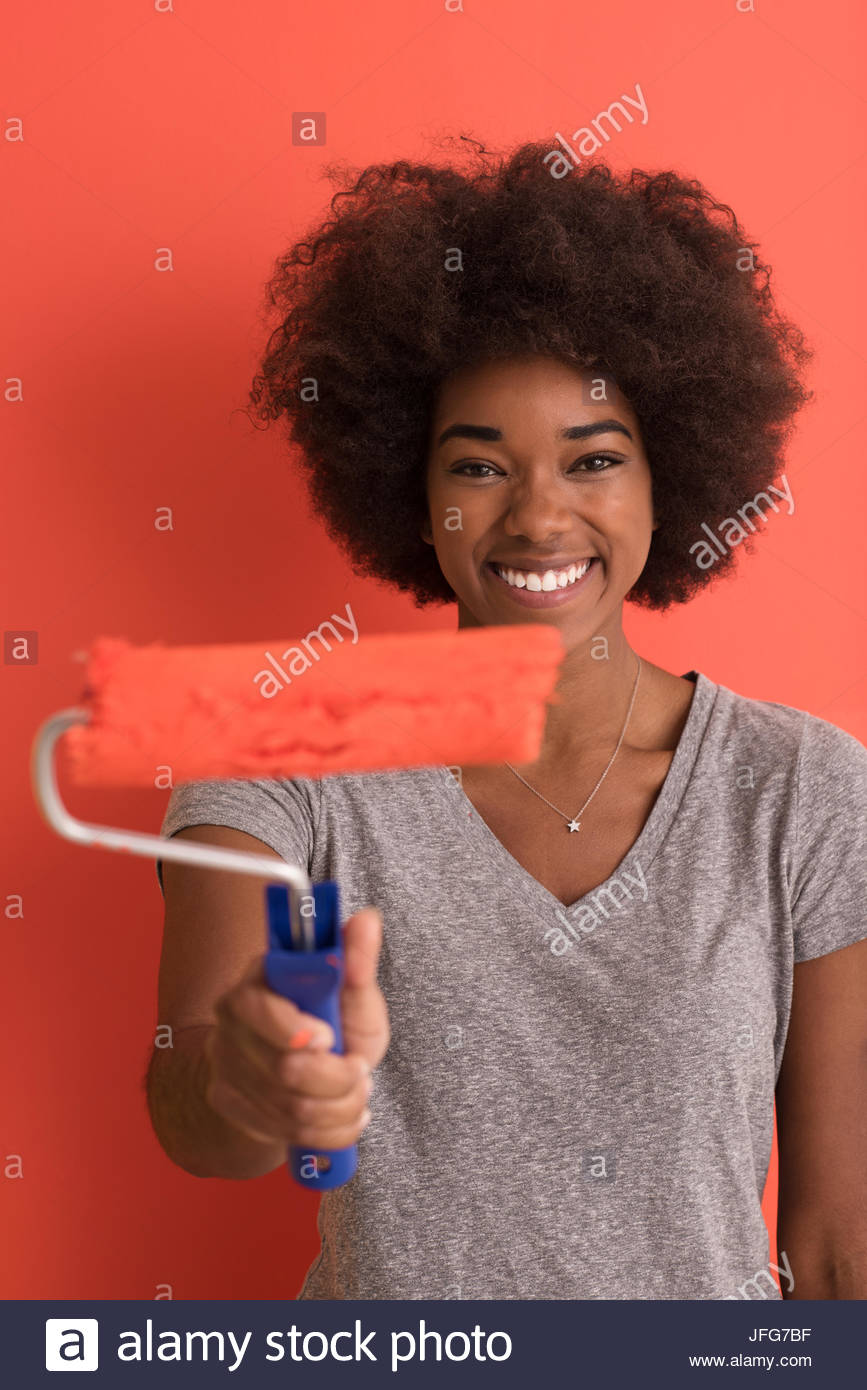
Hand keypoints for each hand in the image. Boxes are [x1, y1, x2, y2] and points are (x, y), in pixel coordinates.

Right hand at [204, 907, 389, 1150]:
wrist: (296, 1070)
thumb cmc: (329, 1023)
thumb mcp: (351, 994)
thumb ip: (358, 962)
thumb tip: (367, 919)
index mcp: (257, 981)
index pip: (259, 1007)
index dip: (297, 1030)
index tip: (331, 1038)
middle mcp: (232, 1021)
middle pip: (284, 1069)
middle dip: (338, 1079)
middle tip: (361, 1071)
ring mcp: (226, 1065)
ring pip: (291, 1109)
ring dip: (341, 1108)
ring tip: (357, 1092)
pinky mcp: (229, 1102)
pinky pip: (286, 1134)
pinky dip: (330, 1132)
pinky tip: (343, 1115)